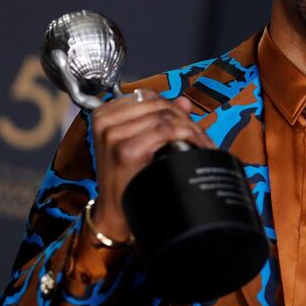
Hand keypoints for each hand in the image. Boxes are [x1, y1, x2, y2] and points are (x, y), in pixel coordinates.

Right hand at [89, 89, 215, 241]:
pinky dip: (187, 135)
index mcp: (104, 114)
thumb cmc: (125, 176)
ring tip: (200, 141)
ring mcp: (114, 135)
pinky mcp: (126, 149)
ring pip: (165, 117)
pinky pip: (166, 131)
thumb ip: (157, 117)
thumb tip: (184, 102)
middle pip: (158, 105)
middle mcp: (105, 121)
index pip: (148, 96)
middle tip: (199, 133)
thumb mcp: (136, 140)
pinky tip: (195, 146)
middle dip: (184, 117)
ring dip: (190, 127)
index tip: (187, 118)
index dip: (172, 105)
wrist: (115, 209)